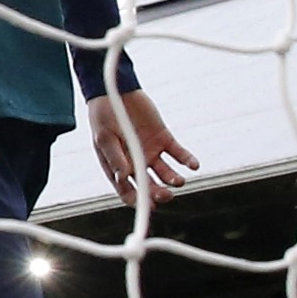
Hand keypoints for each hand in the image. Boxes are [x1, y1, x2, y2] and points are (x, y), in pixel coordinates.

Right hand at [83, 86, 195, 203]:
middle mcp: (136, 162)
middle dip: (158, 193)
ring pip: (166, 173)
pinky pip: (179, 153)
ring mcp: (151, 151)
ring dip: (173, 180)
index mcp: (118, 166)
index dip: (138, 201)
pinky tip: (193, 165)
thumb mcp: (104, 138)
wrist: (115, 91)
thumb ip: (115, 158)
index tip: (149, 206)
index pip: (128, 190)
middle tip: (165, 195)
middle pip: (150, 185)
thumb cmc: (103, 115)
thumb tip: (124, 177)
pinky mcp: (164, 139)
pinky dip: (188, 160)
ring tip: (178, 180)